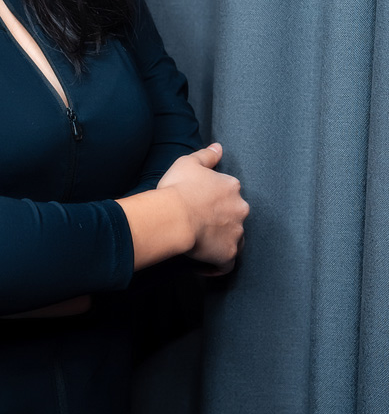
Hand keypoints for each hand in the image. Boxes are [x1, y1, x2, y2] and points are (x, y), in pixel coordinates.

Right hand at [157, 143, 248, 271]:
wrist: (174, 215)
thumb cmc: (178, 188)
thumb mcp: (188, 162)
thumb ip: (207, 155)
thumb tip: (219, 147)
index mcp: (231, 188)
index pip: (230, 194)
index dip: (215, 201)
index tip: (201, 205)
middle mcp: (240, 209)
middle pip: (235, 217)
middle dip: (222, 221)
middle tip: (200, 225)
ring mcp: (236, 233)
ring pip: (234, 239)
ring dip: (221, 242)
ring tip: (202, 245)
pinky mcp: (228, 254)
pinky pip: (226, 264)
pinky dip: (217, 266)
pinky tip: (204, 266)